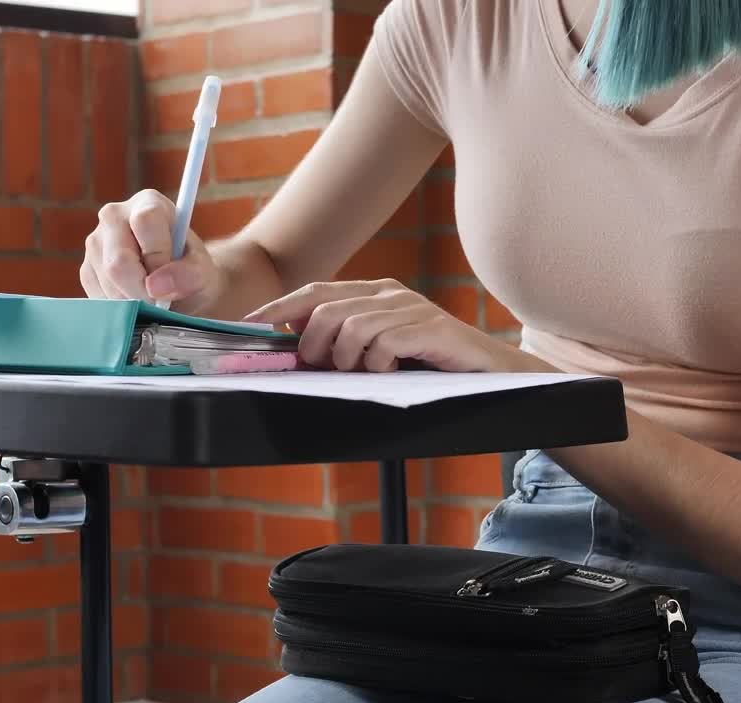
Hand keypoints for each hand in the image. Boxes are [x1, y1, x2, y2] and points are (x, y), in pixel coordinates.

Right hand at [81, 189, 222, 314]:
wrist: (177, 283)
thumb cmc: (191, 270)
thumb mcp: (202, 271)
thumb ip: (189, 275)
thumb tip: (155, 287)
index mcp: (148, 203)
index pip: (144, 222)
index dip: (158, 256)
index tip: (170, 275)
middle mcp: (114, 215)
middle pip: (118, 259)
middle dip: (142, 289)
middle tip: (160, 300)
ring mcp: (95, 242)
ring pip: (107, 280)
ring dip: (133, 300)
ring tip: (152, 297)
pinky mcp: (86, 268)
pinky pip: (98, 294)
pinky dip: (120, 306)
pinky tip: (136, 298)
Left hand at [244, 279, 552, 372]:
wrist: (490, 372)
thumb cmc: (431, 365)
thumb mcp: (382, 349)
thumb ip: (347, 342)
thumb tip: (298, 347)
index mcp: (376, 292)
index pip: (316, 291)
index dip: (279, 307)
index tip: (250, 325)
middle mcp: (391, 293)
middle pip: (326, 309)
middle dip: (312, 345)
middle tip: (321, 368)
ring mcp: (412, 308)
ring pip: (351, 327)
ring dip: (347, 359)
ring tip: (364, 372)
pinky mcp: (430, 329)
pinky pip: (383, 343)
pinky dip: (378, 364)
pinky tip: (391, 372)